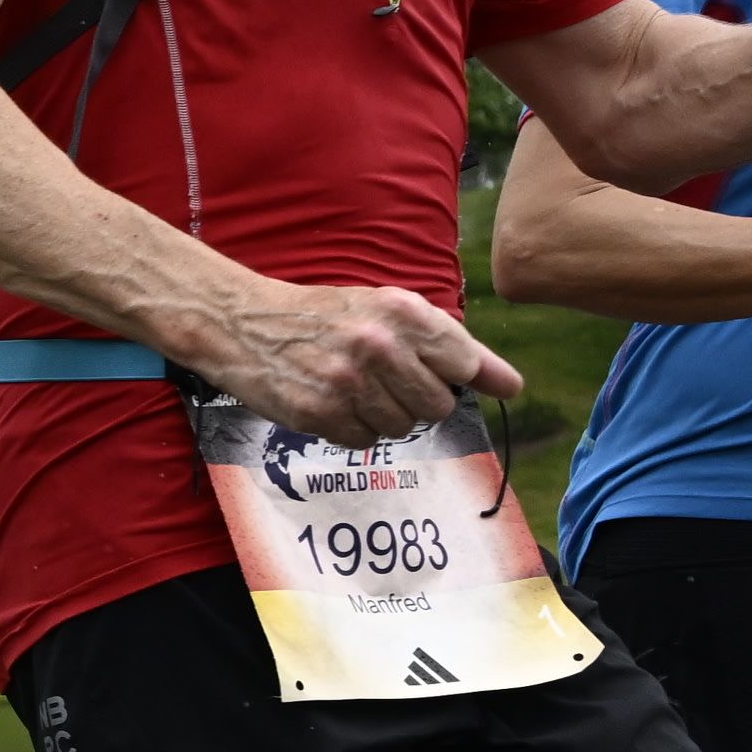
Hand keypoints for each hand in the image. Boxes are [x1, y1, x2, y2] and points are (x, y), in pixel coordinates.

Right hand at [183, 280, 514, 445]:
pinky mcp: (320, 414)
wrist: (241, 322)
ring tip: (352, 388)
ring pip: (401, 428)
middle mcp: (379, 346)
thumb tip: (511, 385)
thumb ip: (446, 344)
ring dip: (383, 416)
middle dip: (417, 399)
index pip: (465, 364)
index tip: (476, 385)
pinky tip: (331, 402)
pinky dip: (352, 428)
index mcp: (401, 313)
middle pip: (437, 405)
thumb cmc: (321, 315)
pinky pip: (364, 442)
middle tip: (386, 380)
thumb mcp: (383, 309)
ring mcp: (348, 383)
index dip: (467, 378)